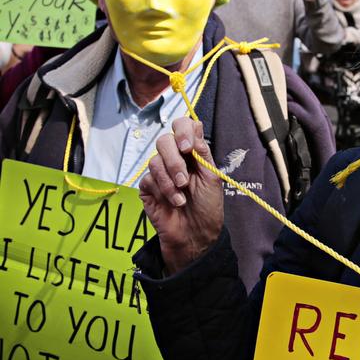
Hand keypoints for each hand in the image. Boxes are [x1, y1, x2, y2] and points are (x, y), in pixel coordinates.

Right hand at [139, 117, 223, 273]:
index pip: (182, 127)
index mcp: (192, 154)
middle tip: (185, 180)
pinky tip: (174, 202)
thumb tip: (195, 124)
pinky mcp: (148, 188)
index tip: (188, 147)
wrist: (196, 236)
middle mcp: (175, 160)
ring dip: (170, 179)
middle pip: (164, 141)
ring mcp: (160, 174)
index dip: (182, 130)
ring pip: (155, 160)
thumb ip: (202, 152)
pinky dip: (163, 190)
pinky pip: (148, 179)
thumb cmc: (208, 208)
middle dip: (175, 161)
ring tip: (182, 196)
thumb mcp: (211, 178)